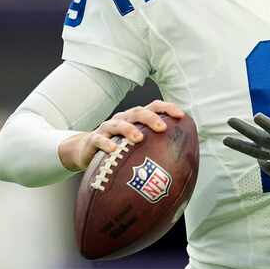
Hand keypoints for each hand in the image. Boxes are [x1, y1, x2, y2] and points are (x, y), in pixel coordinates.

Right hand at [59, 100, 184, 170]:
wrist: (86, 151)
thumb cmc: (119, 149)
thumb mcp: (137, 146)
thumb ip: (155, 147)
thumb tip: (183, 161)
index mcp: (136, 118)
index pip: (153, 107)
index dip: (168, 108)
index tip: (181, 116)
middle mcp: (123, 119)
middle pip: (137, 112)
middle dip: (150, 118)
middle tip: (162, 128)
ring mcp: (107, 128)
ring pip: (118, 123)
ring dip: (129, 129)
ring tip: (139, 138)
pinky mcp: (93, 140)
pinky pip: (99, 140)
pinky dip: (106, 144)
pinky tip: (113, 150)